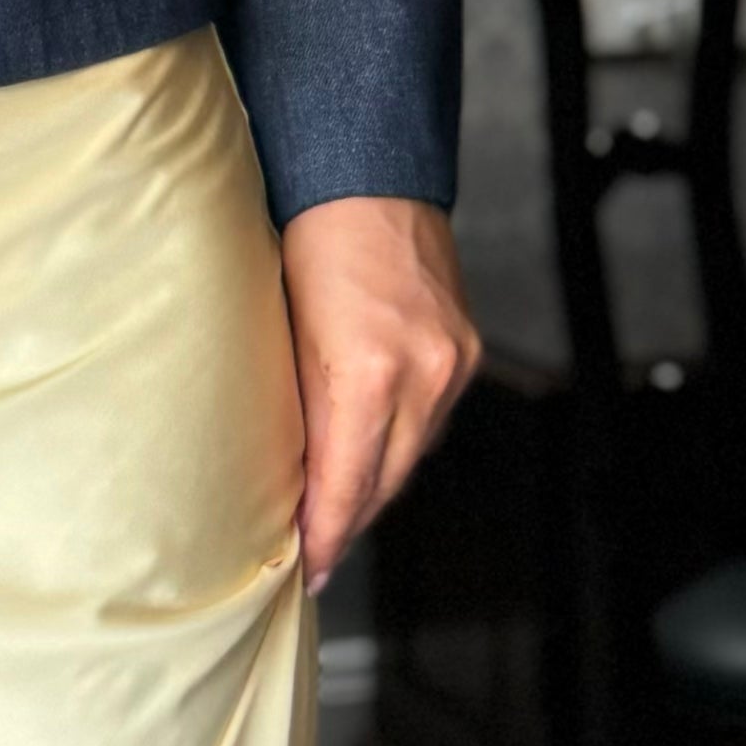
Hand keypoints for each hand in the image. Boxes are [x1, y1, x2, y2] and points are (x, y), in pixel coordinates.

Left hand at [276, 195, 481, 595]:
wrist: (367, 176)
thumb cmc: (308, 237)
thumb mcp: (282, 333)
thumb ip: (294, 410)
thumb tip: (290, 475)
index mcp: (368, 373)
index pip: (347, 485)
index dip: (326, 536)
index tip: (308, 568)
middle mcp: (422, 375)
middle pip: (385, 482)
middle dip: (349, 522)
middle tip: (316, 553)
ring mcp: (451, 363)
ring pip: (412, 455)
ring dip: (374, 484)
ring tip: (335, 509)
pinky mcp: (464, 350)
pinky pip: (431, 419)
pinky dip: (399, 442)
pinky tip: (370, 451)